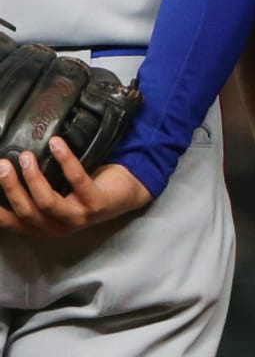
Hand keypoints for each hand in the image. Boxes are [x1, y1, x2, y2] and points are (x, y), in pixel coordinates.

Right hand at [0, 137, 151, 235]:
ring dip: (33, 177)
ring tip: (25, 156)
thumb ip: (37, 189)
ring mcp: (77, 218)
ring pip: (47, 201)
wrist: (126, 194)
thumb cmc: (85, 191)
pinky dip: (65, 160)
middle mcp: (57, 227)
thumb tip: (9, 166)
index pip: (12, 222)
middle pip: (26, 211)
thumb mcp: (57, 194)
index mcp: (43, 226)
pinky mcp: (97, 204)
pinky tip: (57, 143)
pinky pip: (77, 180)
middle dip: (11, 187)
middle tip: (2, 165)